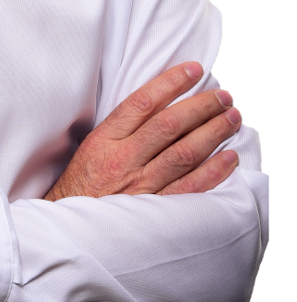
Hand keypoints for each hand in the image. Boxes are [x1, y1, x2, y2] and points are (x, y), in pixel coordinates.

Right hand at [44, 62, 240, 200]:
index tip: (193, 70)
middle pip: (169, 125)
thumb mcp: (90, 148)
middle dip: (200, 106)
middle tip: (223, 95)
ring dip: (213, 133)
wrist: (70, 231)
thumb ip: (120, 128)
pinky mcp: (154, 213)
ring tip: (231, 118)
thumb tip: (158, 105)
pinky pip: (190, 189)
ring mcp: (141, 187)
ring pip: (184, 153)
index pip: (142, 102)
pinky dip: (213, 172)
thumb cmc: (82, 186)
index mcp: (105, 140)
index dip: (171, 83)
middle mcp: (124, 160)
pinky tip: (229, 157)